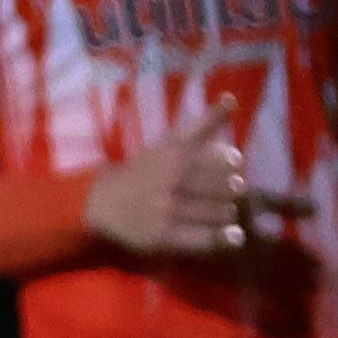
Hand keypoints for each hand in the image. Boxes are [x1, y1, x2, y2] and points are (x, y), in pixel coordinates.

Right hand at [83, 124, 258, 258]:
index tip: (235, 162)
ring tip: (225, 211)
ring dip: (227, 212)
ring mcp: (168, 209)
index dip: (230, 161)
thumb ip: (204, 123)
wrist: (102, 201)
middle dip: (232, 189)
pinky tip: (234, 236)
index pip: (217, 156)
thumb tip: (233, 98)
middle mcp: (172, 179)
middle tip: (232, 191)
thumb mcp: (171, 141)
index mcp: (175, 154)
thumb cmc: (144, 169)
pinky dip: (222, 237)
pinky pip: (201, 238)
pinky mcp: (164, 235)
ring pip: (216, 212)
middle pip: (222, 187)